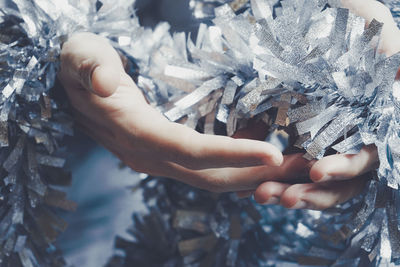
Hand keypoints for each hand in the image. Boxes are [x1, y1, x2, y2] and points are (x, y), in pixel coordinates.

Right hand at [59, 32, 285, 192]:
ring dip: (252, 175)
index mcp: (136, 133)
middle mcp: (150, 156)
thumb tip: (104, 81)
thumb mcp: (80, 55)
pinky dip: (236, 163)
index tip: (274, 154)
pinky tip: (261, 148)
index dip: (231, 155)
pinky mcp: (166, 153)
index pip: (190, 152)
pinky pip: (206, 167)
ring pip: (211, 177)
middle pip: (210, 176)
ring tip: (293, 164)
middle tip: (302, 166)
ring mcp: (159, 159)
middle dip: (256, 175)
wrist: (75, 87)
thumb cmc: (81, 66)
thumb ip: (90, 66)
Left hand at [251, 0, 399, 209]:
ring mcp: (322, 145)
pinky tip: (249, 188)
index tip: (315, 170)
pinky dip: (271, 179)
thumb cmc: (345, 24)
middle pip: (338, 182)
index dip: (342, 167)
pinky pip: (285, 171)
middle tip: (285, 197)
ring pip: (311, 184)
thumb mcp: (367, 25)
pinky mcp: (296, 146)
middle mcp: (348, 140)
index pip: (363, 157)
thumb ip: (387, 48)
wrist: (311, 23)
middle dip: (312, 192)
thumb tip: (399, 75)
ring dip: (289, 192)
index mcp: (368, 121)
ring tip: (262, 195)